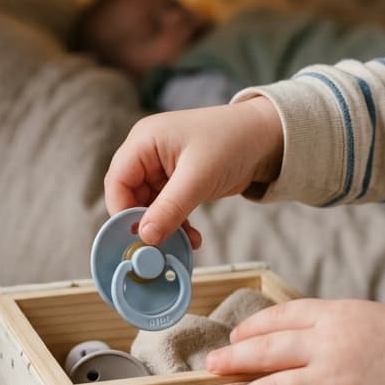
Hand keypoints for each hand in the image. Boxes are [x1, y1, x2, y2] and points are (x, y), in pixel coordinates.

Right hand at [104, 96, 283, 247]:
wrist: (266, 137)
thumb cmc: (232, 141)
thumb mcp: (199, 177)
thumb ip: (170, 208)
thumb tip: (145, 237)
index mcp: (144, 141)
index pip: (117, 181)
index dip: (122, 211)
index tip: (137, 237)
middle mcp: (147, 153)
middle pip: (130, 197)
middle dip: (146, 223)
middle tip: (159, 247)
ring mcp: (162, 169)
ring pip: (149, 207)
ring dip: (164, 228)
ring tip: (185, 243)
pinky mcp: (177, 182)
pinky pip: (166, 209)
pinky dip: (177, 224)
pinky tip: (192, 238)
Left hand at [204, 299, 384, 384]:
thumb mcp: (367, 318)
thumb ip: (330, 325)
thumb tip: (290, 337)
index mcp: (334, 316)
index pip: (279, 318)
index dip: (251, 330)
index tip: (235, 339)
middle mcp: (329, 347)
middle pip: (266, 352)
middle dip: (233, 361)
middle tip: (212, 368)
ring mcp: (335, 384)